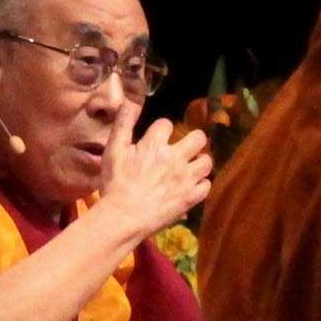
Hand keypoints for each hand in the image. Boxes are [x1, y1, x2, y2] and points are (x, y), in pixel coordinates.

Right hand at [98, 110, 211, 239]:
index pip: (167, 124)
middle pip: (198, 137)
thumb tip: (129, 103)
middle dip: (192, 140)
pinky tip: (191, 186)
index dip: (161, 130)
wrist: (124, 216)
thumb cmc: (115, 184)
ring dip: (199, 162)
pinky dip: (200, 185)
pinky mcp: (191, 197)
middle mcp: (175, 157)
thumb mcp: (113, 151)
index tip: (156, 139)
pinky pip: (206, 185)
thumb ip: (122, 125)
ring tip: (190, 167)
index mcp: (155, 145)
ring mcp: (186, 178)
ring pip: (207, 161)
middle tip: (184, 148)